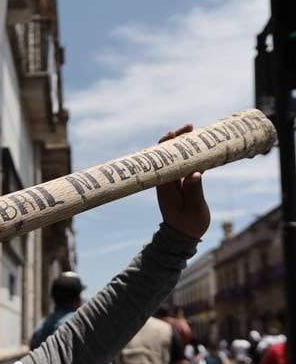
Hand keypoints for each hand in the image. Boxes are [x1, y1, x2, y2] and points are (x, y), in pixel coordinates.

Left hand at [156, 125, 210, 239]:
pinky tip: (201, 148)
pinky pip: (184, 166)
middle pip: (168, 155)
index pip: (163, 160)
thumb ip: (194, 191)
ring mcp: (173, 183)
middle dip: (176, 139)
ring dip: (184, 145)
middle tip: (188, 126)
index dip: (168, 145)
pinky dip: (191, 156)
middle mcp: (166, 182)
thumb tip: (195, 173)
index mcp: (165, 186)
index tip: (175, 133)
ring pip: (176, 159)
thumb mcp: (193, 208)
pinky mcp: (180, 185)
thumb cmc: (188, 224)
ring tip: (193, 130)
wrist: (182, 236)